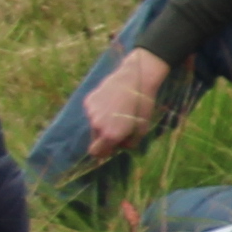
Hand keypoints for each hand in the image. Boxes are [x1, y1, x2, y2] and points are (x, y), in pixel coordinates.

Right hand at [70, 44, 173, 165]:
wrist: (136, 78)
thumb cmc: (142, 105)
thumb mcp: (142, 128)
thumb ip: (130, 143)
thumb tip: (121, 147)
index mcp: (110, 135)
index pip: (96, 152)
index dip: (103, 151)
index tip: (111, 147)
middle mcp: (97, 125)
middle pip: (95, 138)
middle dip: (104, 136)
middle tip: (118, 126)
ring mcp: (91, 112)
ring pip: (94, 124)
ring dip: (102, 122)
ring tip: (117, 110)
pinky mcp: (89, 100)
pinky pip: (92, 111)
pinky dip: (99, 109)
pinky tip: (111, 100)